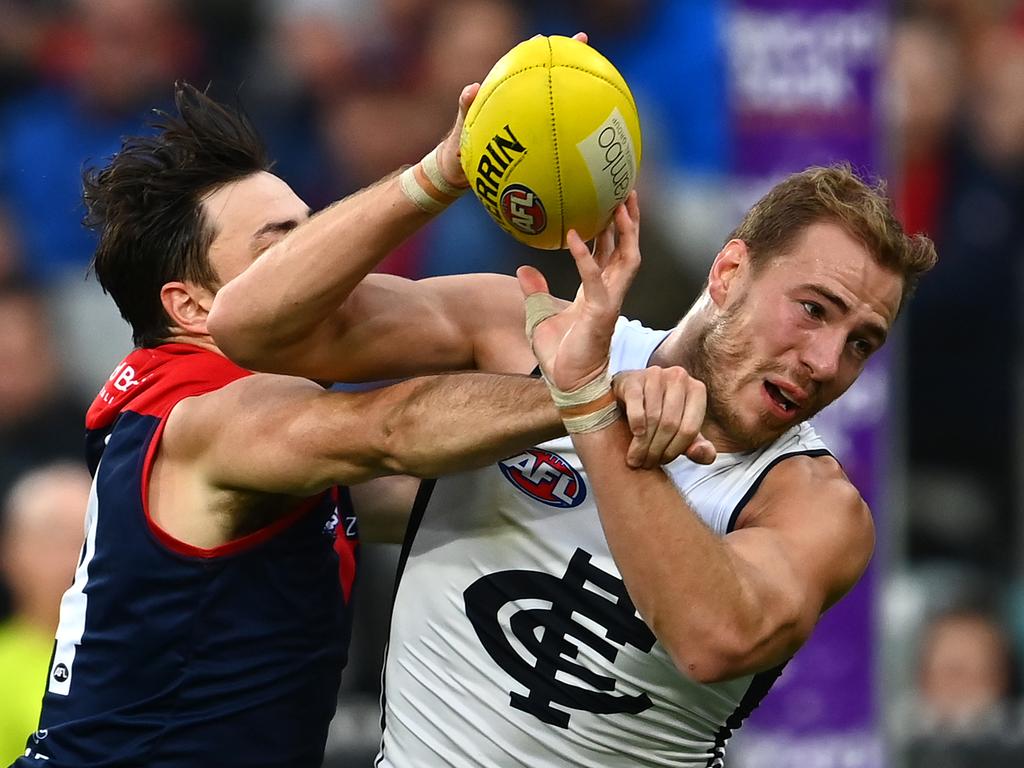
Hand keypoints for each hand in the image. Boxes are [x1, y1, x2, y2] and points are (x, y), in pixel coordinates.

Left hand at [436, 32, 589, 187]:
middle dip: (565, 61)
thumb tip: (471, 88)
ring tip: (598, 83)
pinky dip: (568, 136)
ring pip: (553, 108)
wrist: (459, 176)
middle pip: (545, 81)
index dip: (538, 52)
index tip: (553, 38)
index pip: (523, 67)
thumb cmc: (456, 152)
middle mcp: (518, 109)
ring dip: (573, 96)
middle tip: (583, 43)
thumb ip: (465, 109)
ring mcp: (526, 128)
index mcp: (503, 101)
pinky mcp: (530, 147)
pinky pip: (551, 138)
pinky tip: (588, 138)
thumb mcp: (459, 132)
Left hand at [517, 191, 640, 392]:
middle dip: (630, 221)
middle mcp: (609, 294)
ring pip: (625, 261)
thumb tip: (524, 268)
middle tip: (628, 190)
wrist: (566, 385)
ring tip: (618, 204)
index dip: (614, 229)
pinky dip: (585, 259)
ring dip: (624, 232)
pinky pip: (595, 282)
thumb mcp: (539, 316)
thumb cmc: (558, 356)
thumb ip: (535, 292)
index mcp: (597, 293)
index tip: (613, 203)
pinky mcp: (599, 315)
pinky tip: (573, 238)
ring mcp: (608, 303)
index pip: (611, 254)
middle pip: (627, 250)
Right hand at [613, 368, 716, 467]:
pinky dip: (635, 421)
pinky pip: (636, 403)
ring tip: (635, 457)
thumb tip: (701, 453)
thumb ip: (697, 447)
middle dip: (656, 449)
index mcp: (697, 390)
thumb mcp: (681, 431)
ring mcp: (656, 374)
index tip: (661, 462)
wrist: (629, 394)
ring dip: (643, 443)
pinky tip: (634, 433)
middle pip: (670, 424)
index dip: (675, 451)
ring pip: (653, 416)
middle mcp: (679, 377)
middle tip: (645, 463)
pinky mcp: (634, 378)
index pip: (689, 429)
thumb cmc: (660, 415)